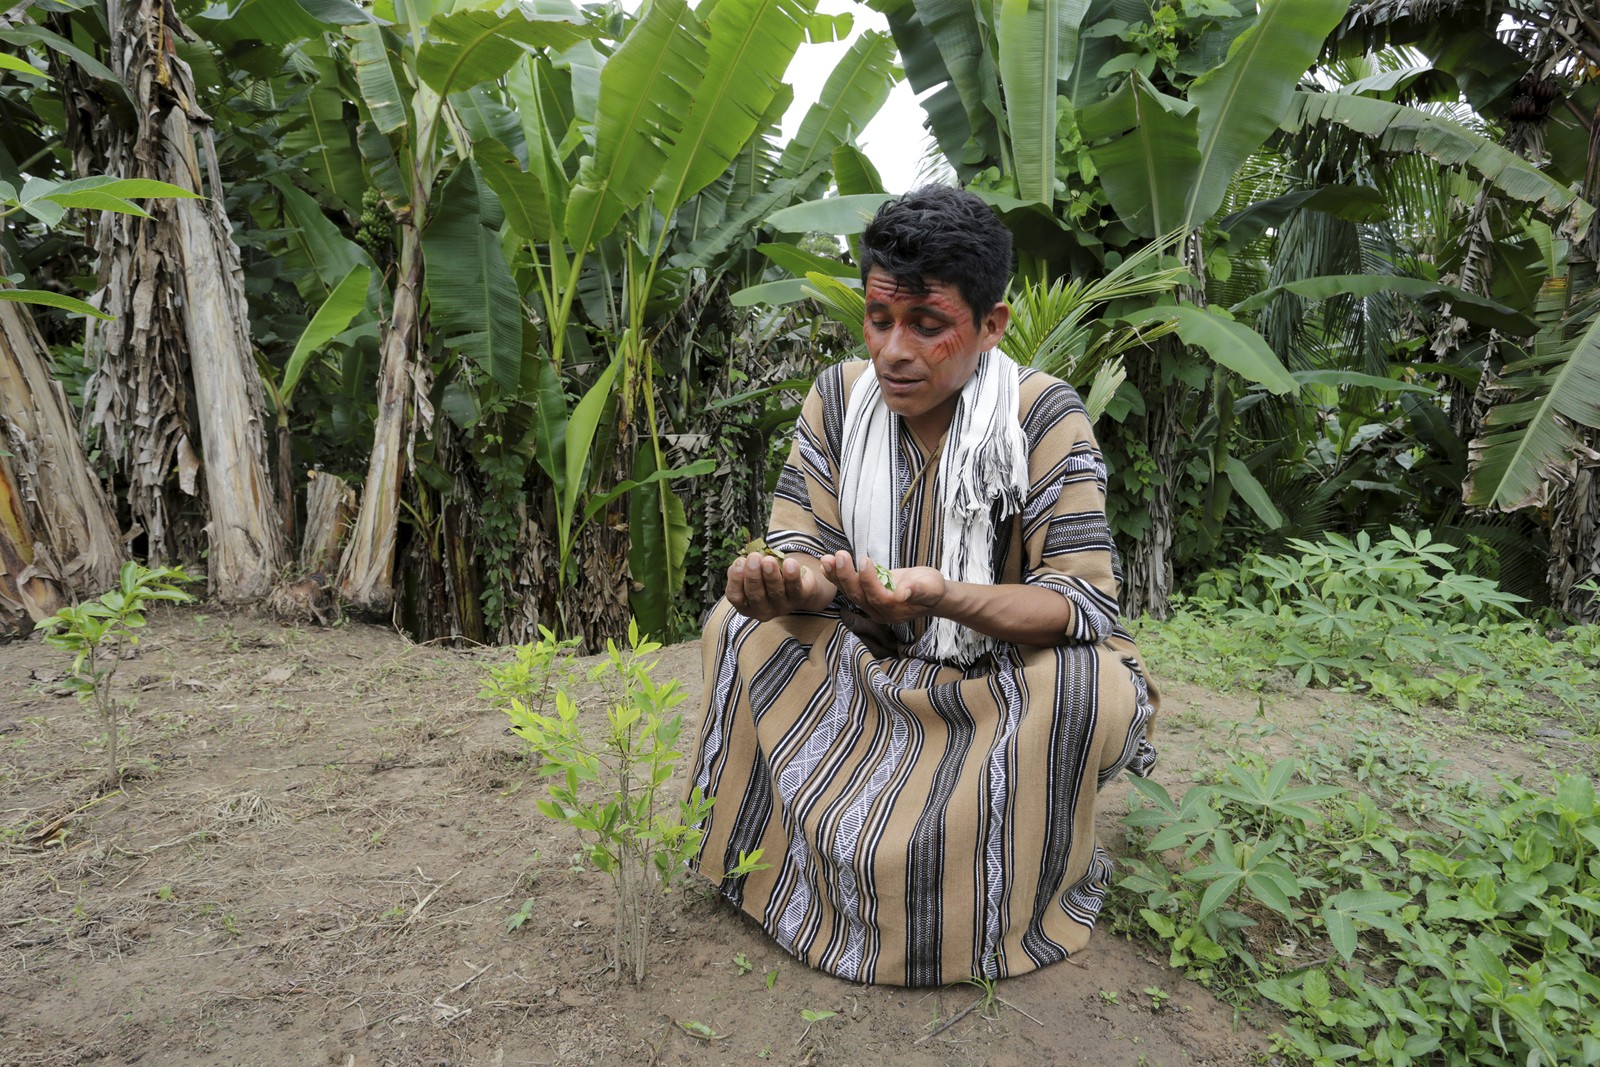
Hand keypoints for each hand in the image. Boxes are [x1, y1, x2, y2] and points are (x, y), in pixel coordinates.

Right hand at [725, 551, 829, 620]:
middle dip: (753, 576)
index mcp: (746, 606)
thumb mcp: (753, 573)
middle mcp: (763, 611)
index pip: (735, 596)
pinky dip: (792, 575)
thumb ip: (745, 568)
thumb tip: (742, 561)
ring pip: (775, 591)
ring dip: (771, 575)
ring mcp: (782, 607)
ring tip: (768, 560)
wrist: (797, 582)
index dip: (735, 580)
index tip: (739, 562)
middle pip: (755, 595)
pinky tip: (790, 563)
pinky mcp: (799, 599)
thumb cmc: (767, 576)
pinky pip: (795, 587)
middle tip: (753, 558)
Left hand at [819, 551, 945, 625]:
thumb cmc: (932, 589)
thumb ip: (918, 591)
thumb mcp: (932, 588)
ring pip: (850, 592)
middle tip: (839, 556)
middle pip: (858, 596)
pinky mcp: (866, 595)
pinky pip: (849, 587)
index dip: (869, 580)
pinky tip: (826, 565)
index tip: (864, 560)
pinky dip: (837, 576)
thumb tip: (903, 593)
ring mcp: (871, 605)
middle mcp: (879, 611)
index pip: (877, 596)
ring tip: (826, 559)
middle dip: (846, 576)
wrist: (929, 594)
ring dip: (837, 576)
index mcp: (895, 610)